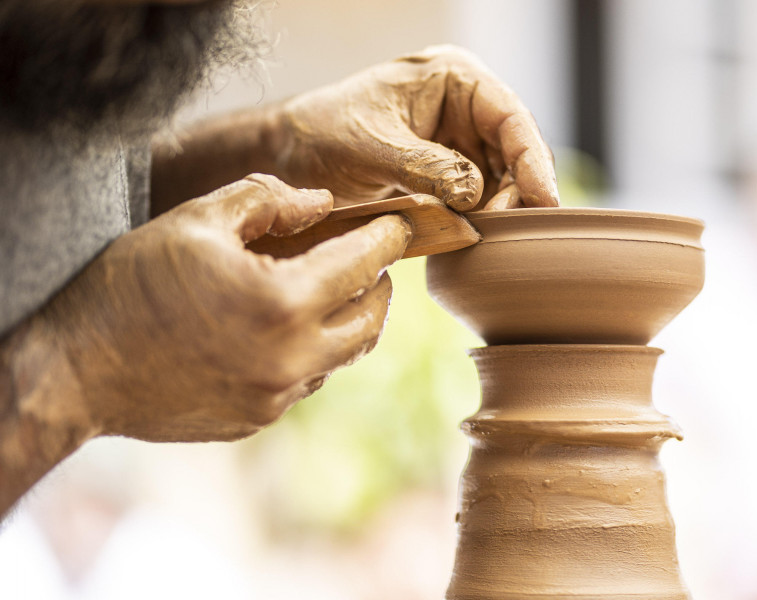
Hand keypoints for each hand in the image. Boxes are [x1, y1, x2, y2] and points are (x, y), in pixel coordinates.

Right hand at [42, 174, 409, 442]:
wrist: (77, 371)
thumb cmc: (131, 287)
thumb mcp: (196, 221)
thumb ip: (267, 201)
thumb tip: (319, 202)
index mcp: (282, 302)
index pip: (362, 263)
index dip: (387, 239)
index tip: (400, 225)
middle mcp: (291, 358)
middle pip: (371, 319)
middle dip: (380, 284)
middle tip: (373, 261)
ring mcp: (276, 396)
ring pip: (342, 355)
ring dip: (348, 321)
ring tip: (332, 291)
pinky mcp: (257, 420)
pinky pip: (306, 380)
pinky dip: (311, 351)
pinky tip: (286, 330)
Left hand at [273, 45, 559, 211]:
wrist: (292, 156)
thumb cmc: (323, 132)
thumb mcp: (370, 146)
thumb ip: (423, 166)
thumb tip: (474, 193)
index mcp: (453, 79)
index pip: (509, 116)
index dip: (532, 160)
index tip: (543, 201)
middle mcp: (465, 108)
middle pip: (515, 153)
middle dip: (515, 193)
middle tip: (501, 232)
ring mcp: (459, 142)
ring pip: (502, 181)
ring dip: (498, 212)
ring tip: (482, 238)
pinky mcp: (449, 175)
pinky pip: (479, 200)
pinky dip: (478, 222)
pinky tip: (470, 240)